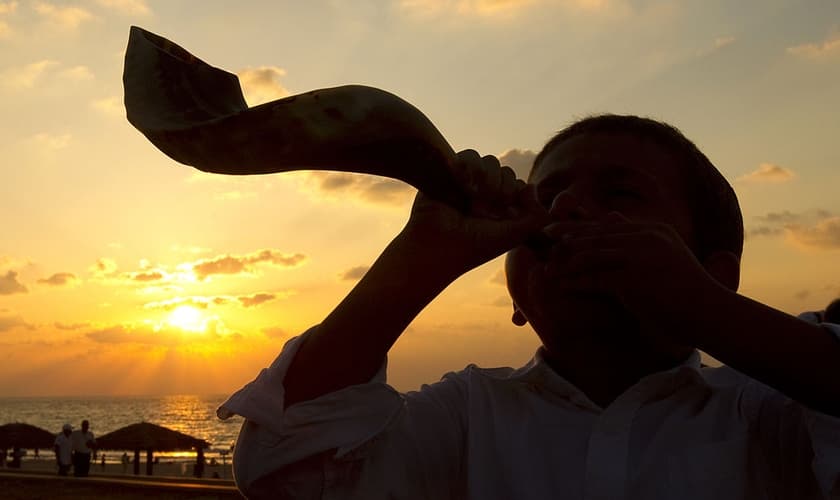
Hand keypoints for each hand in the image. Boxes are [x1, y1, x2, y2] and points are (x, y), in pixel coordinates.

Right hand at [400, 149, 547, 277]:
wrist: (437, 245)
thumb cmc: (474, 245)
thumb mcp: (514, 235)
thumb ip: (536, 216)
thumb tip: (532, 186)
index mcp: (500, 207)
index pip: (519, 185)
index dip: (516, 197)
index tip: (505, 216)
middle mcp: (485, 193)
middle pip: (507, 172)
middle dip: (501, 191)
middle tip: (485, 213)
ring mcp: (467, 182)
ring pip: (490, 162)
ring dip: (487, 181)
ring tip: (473, 201)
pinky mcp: (450, 172)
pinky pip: (470, 156)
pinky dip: (470, 170)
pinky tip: (463, 187)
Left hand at [541, 211, 721, 343]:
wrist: (711, 314)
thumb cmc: (688, 292)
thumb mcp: (665, 260)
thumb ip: (642, 246)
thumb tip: (619, 226)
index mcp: (653, 230)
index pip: (608, 225)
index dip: (580, 228)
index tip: (558, 231)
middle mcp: (646, 237)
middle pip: (596, 234)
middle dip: (567, 237)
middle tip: (542, 239)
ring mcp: (639, 255)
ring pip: (591, 254)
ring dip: (566, 261)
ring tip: (547, 267)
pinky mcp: (633, 278)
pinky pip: (594, 278)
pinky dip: (574, 282)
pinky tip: (559, 286)